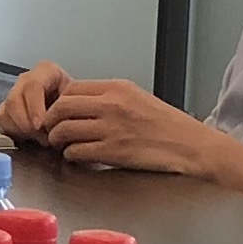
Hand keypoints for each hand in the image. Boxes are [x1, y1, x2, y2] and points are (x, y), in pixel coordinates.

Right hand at [0, 60, 70, 143]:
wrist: (74, 110)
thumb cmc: (77, 104)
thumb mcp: (79, 101)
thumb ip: (67, 108)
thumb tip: (53, 126)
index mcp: (46, 71)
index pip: (33, 85)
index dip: (34, 108)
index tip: (40, 126)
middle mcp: (27, 79)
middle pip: (14, 99)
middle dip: (26, 123)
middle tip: (42, 138)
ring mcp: (14, 93)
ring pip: (5, 111)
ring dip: (21, 130)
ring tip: (39, 138)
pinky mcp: (7, 109)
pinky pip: (2, 121)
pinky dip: (14, 132)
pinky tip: (30, 137)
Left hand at [31, 76, 227, 178]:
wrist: (191, 146)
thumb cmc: (167, 126)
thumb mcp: (137, 98)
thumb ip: (108, 97)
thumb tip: (79, 102)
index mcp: (117, 88)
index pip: (71, 88)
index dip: (59, 102)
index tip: (59, 112)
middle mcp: (112, 104)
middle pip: (61, 107)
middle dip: (51, 121)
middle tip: (52, 130)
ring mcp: (111, 128)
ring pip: (63, 130)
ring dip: (58, 140)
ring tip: (63, 145)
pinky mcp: (113, 151)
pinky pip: (76, 151)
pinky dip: (71, 155)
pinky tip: (78, 156)